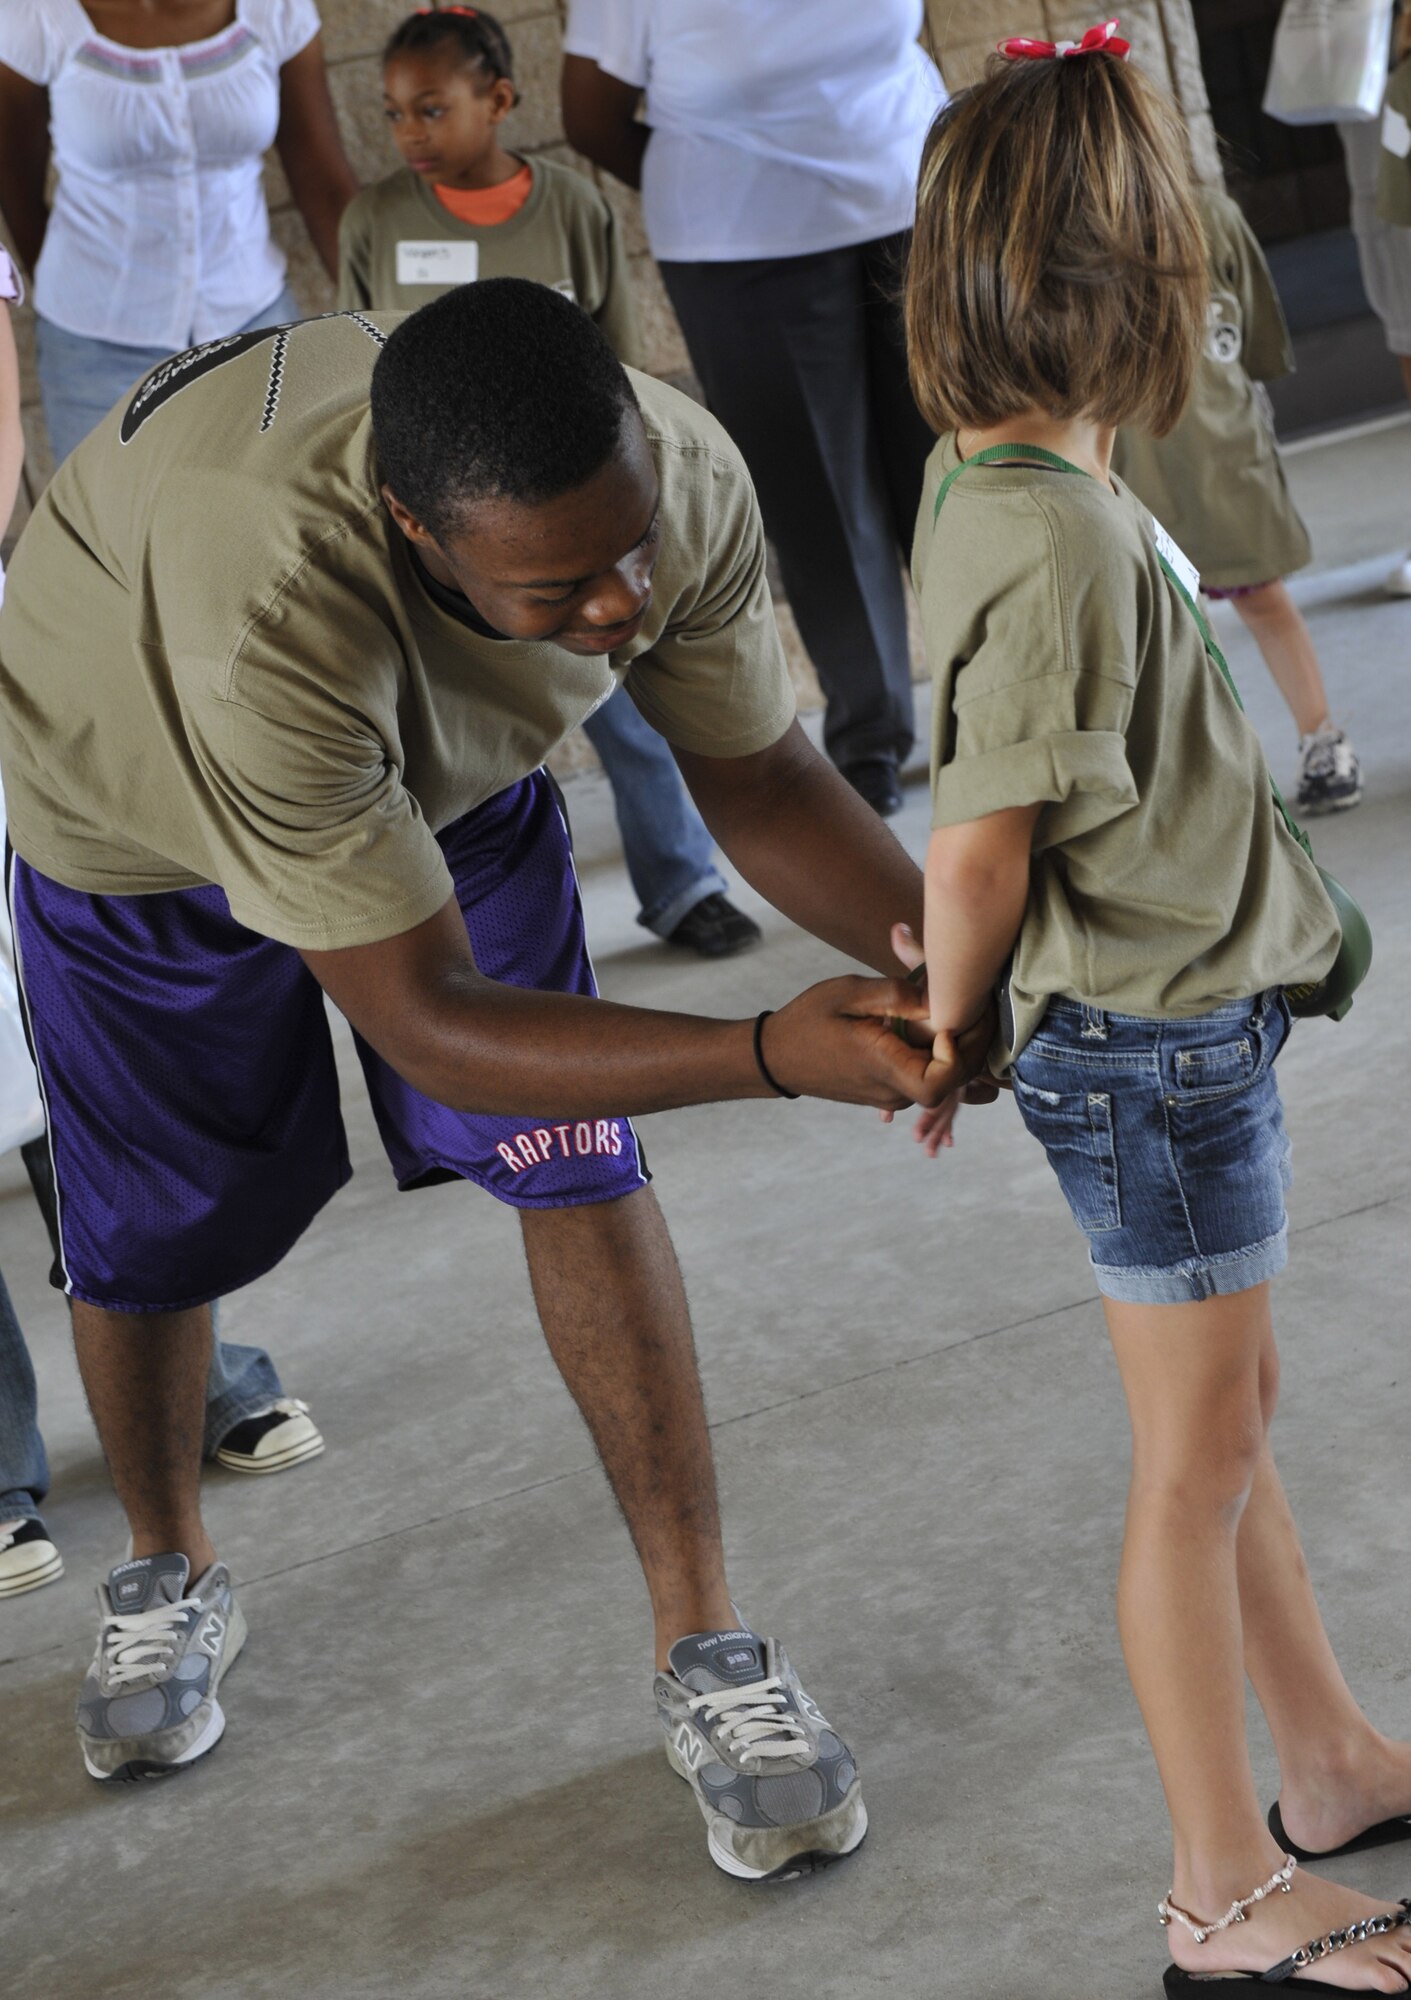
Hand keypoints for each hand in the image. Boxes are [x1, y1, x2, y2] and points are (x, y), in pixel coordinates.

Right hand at [762, 976, 963, 1108]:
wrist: (776, 1057)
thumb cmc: (808, 1021)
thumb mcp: (847, 993)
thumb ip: (895, 993)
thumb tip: (938, 995)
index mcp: (883, 1068)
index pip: (942, 1082)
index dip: (958, 1054)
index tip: (946, 1022)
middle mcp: (893, 1091)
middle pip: (955, 1078)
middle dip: (972, 1042)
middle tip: (975, 1002)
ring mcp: (893, 1095)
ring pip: (945, 1078)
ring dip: (958, 1045)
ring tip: (956, 1007)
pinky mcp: (891, 1090)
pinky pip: (928, 1076)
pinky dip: (940, 1052)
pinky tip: (935, 1023)